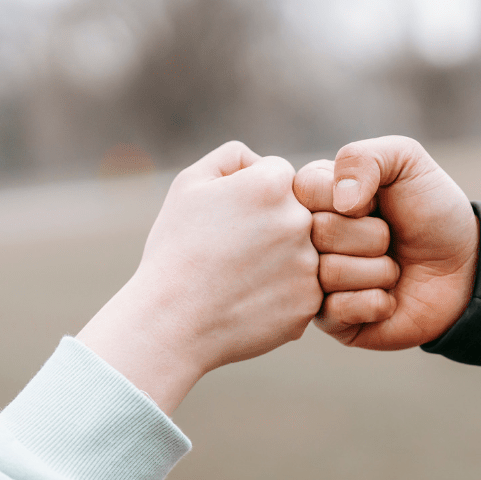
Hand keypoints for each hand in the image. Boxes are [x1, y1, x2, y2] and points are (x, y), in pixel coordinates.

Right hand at [78, 141, 321, 412]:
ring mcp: (309, 264)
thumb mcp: (189, 185)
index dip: (250, 198)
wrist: (171, 322)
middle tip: (232, 254)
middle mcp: (300, 220)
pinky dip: (279, 295)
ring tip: (238, 279)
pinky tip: (247, 301)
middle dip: (269, 228)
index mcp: (273, 183)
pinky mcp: (310, 303)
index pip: (278, 176)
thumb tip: (261, 161)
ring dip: (278, 262)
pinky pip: (302, 289)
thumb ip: (232, 158)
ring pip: (302, 252)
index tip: (227, 221)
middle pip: (296, 213)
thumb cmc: (175, 250)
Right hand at [293, 136, 477, 349]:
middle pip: (318, 232)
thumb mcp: (405, 161)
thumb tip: (340, 201)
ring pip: (329, 273)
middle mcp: (307, 239)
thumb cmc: (432, 211)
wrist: (466, 268)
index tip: (376, 201)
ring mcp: (315, 281)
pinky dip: (375, 302)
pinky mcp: (330, 320)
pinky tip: (388, 298)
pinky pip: (337, 310)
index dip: (351, 197)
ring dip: (378, 270)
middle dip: (372, 235)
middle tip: (390, 239)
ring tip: (392, 268)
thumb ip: (364, 157)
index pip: (304, 189)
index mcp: (315, 197)